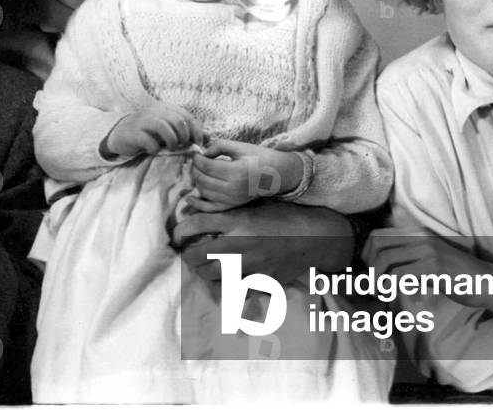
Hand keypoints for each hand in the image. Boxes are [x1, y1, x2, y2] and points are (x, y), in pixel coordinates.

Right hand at [104, 102, 200, 157]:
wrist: (119, 133)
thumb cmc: (148, 133)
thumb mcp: (168, 130)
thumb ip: (187, 131)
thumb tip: (208, 136)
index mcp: (166, 108)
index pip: (188, 116)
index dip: (196, 131)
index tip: (197, 144)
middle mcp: (155, 111)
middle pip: (178, 121)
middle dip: (185, 137)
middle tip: (183, 146)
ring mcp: (144, 121)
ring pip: (164, 127)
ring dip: (172, 141)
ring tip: (171, 148)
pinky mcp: (134, 133)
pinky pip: (149, 140)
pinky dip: (155, 148)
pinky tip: (155, 151)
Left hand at [173, 200, 354, 283]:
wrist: (315, 236)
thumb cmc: (283, 215)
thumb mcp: (253, 204)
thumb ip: (224, 207)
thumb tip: (192, 203)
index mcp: (238, 220)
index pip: (196, 225)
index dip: (180, 232)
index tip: (177, 237)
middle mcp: (240, 242)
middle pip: (198, 256)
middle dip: (188, 257)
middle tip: (189, 254)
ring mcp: (249, 265)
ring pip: (212, 275)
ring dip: (203, 271)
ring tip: (204, 266)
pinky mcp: (260, 281)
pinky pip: (234, 288)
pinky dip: (226, 285)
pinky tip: (227, 278)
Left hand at [189, 140, 302, 210]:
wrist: (278, 174)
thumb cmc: (260, 156)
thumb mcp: (240, 146)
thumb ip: (219, 146)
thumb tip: (202, 154)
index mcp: (236, 171)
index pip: (207, 166)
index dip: (197, 159)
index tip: (196, 154)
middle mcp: (234, 188)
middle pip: (203, 179)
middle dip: (195, 169)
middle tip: (196, 162)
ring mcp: (233, 199)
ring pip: (204, 192)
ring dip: (197, 181)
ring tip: (199, 171)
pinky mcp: (233, 205)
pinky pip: (212, 209)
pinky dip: (199, 204)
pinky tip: (190, 198)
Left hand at [363, 228, 492, 311]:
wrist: (486, 282)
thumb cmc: (455, 276)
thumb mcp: (427, 261)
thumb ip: (406, 260)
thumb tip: (377, 270)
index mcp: (415, 233)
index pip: (377, 236)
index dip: (366, 254)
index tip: (370, 274)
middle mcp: (419, 237)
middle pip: (377, 246)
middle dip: (369, 268)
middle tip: (373, 288)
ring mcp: (427, 250)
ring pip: (386, 260)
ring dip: (378, 280)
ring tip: (383, 294)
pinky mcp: (434, 266)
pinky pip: (401, 275)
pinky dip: (393, 287)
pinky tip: (397, 296)